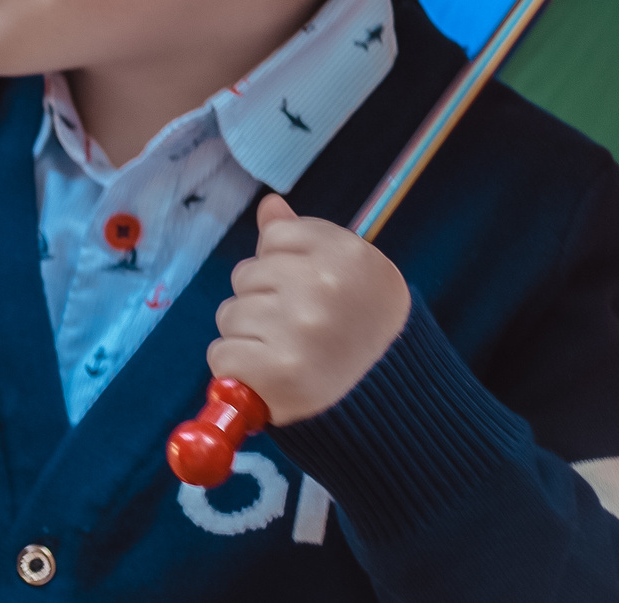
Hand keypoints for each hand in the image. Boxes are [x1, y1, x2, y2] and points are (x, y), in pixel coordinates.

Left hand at [208, 195, 411, 423]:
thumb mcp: (348, 279)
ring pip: (231, 314)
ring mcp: (300, 328)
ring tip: (293, 356)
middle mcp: (325, 286)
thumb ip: (304, 241)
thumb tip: (270, 206)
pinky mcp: (276, 371)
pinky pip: (222, 355)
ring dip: (250, 338)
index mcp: (348, 255)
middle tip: (307, 333)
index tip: (314, 295)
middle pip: (248, 275)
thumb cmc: (362, 338)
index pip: (275, 238)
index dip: (285, 268)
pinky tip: (274, 378)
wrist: (396, 413)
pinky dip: (238, 371)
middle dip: (265, 302)